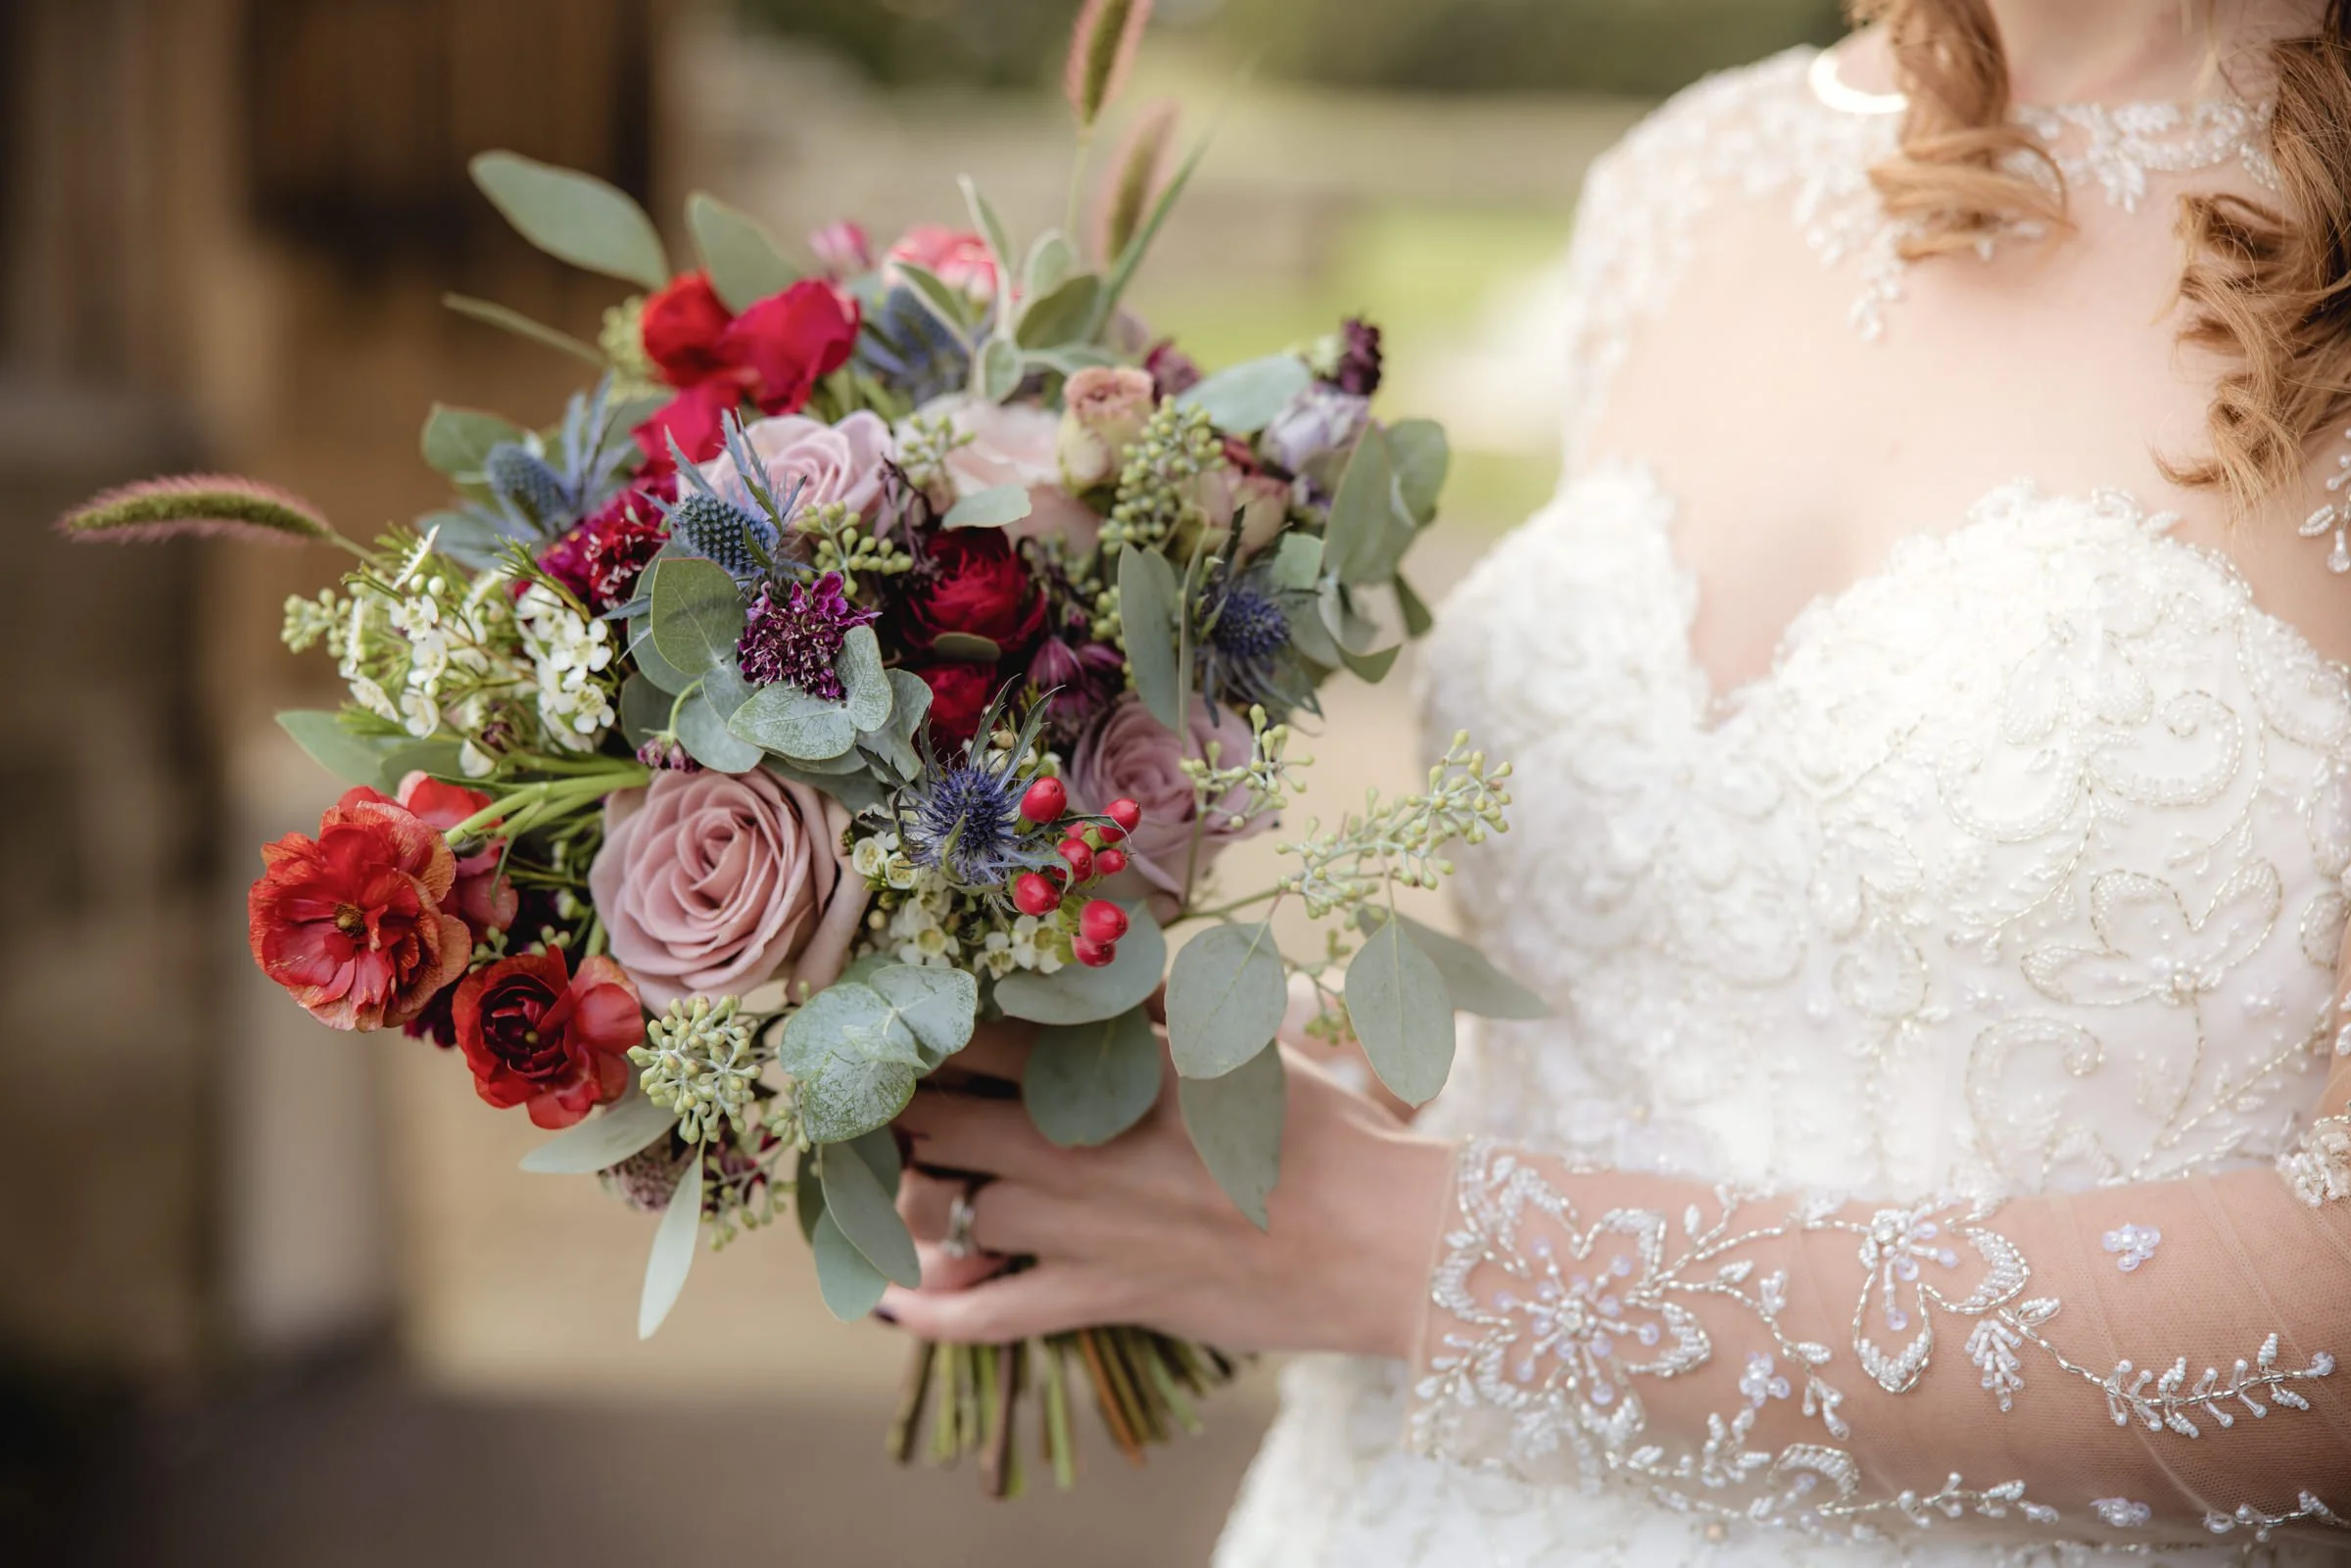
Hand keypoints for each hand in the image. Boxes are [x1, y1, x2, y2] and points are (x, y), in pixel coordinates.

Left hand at [882, 1019, 1455, 1358]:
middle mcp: (1075, 1140)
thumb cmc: (1321, 1127)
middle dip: (893, 1111)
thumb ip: (1153, 1009)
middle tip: (868, 1103)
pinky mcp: (1098, 1296)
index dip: (919, 1029)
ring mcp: (1079, 1225)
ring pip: (942, 1209)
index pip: (973, 1034)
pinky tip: (889, 1300)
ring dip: (907, 1197)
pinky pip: (986, 1315)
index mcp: (1109, 1065)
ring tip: (885, 1182)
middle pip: (933, 1118)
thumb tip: (1104, 965)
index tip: (889, 1025)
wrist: (1378, 1236)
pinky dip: (928, 1311)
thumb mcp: (1234, 1044)